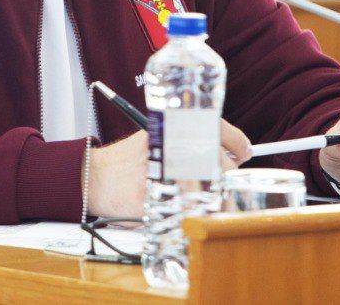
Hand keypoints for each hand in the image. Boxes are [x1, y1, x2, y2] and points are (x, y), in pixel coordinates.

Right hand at [85, 119, 251, 216]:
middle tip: (226, 180)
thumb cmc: (126, 160)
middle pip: (220, 161)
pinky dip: (203, 212)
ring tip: (218, 201)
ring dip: (220, 196)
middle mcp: (173, 147)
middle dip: (227, 173)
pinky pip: (196, 208)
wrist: (96, 177)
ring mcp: (170, 173)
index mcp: (173, 127)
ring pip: (213, 187)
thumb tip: (224, 151)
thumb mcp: (155, 136)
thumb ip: (185, 139)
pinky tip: (201, 212)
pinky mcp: (164, 199)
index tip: (244, 150)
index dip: (236, 141)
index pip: (218, 128)